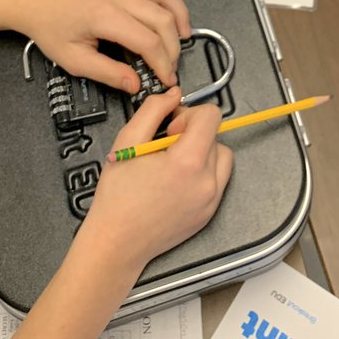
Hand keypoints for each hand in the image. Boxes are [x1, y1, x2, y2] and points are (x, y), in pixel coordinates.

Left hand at [11, 0, 191, 91]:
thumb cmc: (49, 27)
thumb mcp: (73, 60)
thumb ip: (107, 73)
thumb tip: (135, 85)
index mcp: (106, 17)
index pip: (148, 41)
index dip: (163, 64)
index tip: (166, 80)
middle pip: (163, 20)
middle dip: (173, 48)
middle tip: (170, 68)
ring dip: (179, 17)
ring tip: (184, 38)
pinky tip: (170, 13)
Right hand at [85, 89, 232, 272]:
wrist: (117, 243)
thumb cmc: (118, 195)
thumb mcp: (127, 140)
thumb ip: (153, 109)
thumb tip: (174, 94)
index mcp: (188, 162)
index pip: (211, 116)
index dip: (189, 115)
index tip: (170, 129)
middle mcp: (207, 181)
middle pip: (216, 135)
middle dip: (193, 134)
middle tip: (166, 147)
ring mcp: (212, 200)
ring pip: (221, 157)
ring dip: (202, 152)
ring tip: (173, 165)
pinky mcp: (210, 213)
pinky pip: (218, 179)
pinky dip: (203, 173)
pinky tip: (177, 182)